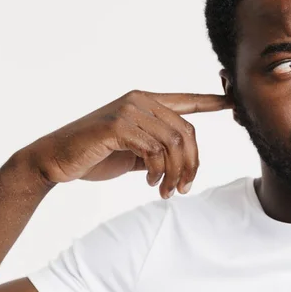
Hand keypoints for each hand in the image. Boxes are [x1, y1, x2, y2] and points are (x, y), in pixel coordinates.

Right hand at [21, 90, 231, 197]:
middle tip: (185, 188)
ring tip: (167, 191)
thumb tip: (182, 163)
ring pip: (174, 141)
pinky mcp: (118, 125)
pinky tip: (149, 183)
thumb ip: (157, 149)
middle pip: (186, 131)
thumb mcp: (135, 152)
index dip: (212, 102)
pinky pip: (154, 150)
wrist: (57, 160)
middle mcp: (140, 100)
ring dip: (176, 172)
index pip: (186, 100)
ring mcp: (129, 110)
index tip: (234, 103)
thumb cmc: (96, 155)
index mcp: (145, 102)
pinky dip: (158, 171)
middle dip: (191, 164)